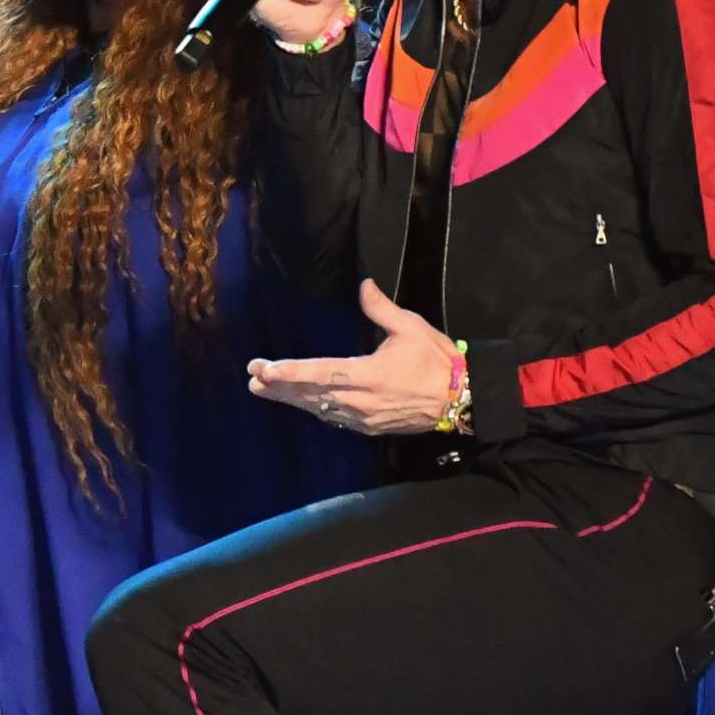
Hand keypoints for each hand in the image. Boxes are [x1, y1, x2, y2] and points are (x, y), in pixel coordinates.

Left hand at [248, 279, 458, 435]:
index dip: (288, 372)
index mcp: (368, 374)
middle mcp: (359, 400)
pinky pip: (333, 418)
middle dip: (278, 385)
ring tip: (263, 389)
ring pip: (318, 408)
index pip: (318, 373)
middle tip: (252, 377)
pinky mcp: (369, 428)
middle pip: (309, 394)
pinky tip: (299, 401)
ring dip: (290, 398)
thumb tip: (364, 285)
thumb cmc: (436, 361)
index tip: (264, 369)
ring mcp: (363, 418)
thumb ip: (381, 309)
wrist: (461, 400)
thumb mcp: (411, 328)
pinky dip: (313, 408)